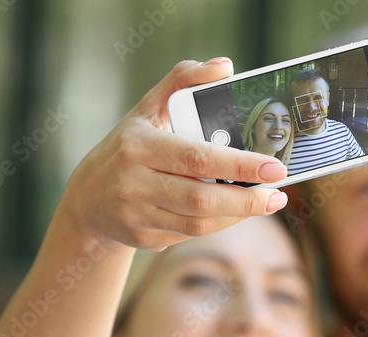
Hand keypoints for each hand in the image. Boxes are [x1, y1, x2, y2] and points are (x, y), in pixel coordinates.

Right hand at [57, 58, 288, 250]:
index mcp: (139, 146)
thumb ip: (183, 80)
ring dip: (237, 214)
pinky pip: (190, 234)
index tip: (274, 167)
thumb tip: (224, 67)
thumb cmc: (129, 146)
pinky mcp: (143, 238)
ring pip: (199, 223)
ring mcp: (137, 214)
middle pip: (201, 198)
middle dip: (246, 199)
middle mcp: (134, 183)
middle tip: (278, 193)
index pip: (196, 157)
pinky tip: (236, 212)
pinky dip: (219, 224)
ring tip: (266, 202)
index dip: (238, 165)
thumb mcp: (148, 108)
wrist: (89, 196)